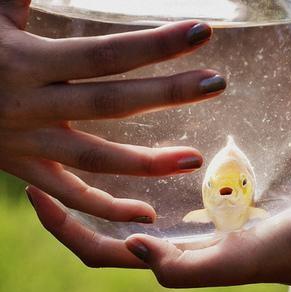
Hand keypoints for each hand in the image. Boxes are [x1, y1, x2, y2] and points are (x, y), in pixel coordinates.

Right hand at [0, 1, 225, 221]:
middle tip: (217, 83)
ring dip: (148, 162)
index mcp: (29, 62)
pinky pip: (69, 196)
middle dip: (168, 94)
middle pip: (112, 103)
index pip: (107, 53)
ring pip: (97, 158)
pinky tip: (146, 211)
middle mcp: (33, 105)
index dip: (156, 44)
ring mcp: (29, 143)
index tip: (202, 33)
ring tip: (194, 159)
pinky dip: (106, 207)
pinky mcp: (24, 168)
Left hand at [26, 185, 290, 286]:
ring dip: (107, 194)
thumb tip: (133, 247)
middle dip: (75, 206)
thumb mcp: (239, 258)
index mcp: (175, 265)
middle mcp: (178, 251)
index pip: (102, 251)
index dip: (65, 227)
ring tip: (88, 161)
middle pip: (110, 233)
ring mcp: (194, 233)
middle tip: (52, 167)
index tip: (37, 191)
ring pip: (136, 215)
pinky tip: (144, 163)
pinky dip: (146, 185)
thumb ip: (188, 266)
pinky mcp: (212, 216)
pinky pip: (167, 201)